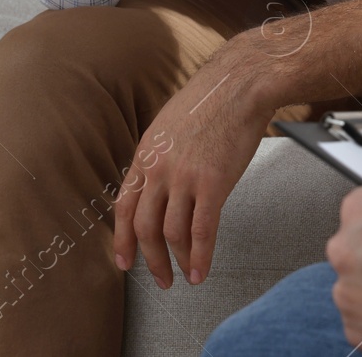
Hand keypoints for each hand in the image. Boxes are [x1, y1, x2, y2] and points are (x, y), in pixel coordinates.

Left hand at [111, 52, 269, 287]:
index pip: (124, 207)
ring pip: (171, 233)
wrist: (239, 84)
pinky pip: (201, 230)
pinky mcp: (212, 183)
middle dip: (149, 259)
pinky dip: (200, 257)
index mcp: (146, 154)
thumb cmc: (212, 98)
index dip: (122, 239)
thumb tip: (161, 181)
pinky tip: (201, 271)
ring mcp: (184, 177)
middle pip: (144, 226)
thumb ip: (161, 155)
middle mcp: (159, 169)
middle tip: (159, 278)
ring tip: (184, 276)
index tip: (124, 261)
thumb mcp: (169, 124)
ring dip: (176, 261)